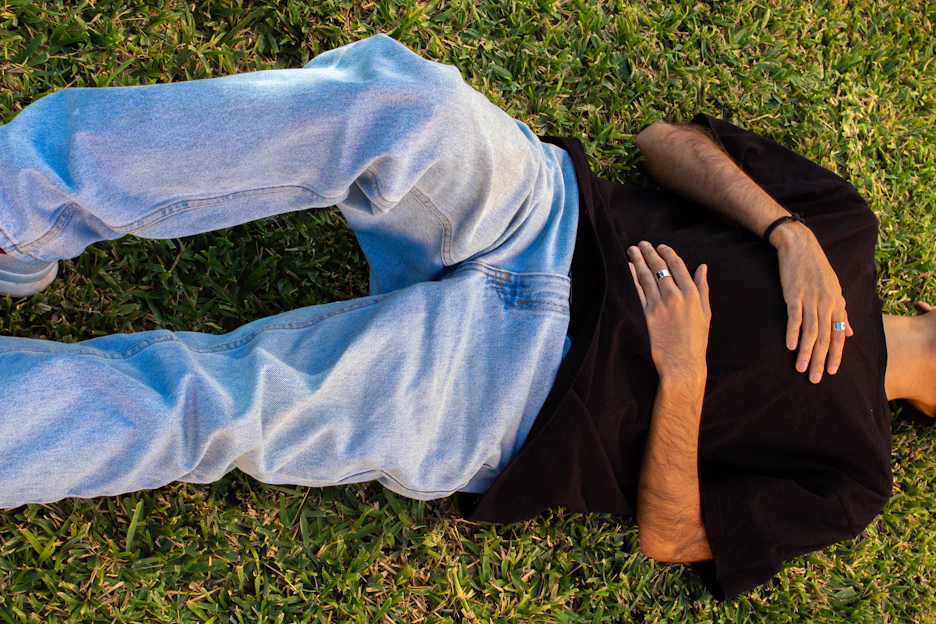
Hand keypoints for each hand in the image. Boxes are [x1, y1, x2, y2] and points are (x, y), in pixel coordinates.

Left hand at [627, 241, 711, 384]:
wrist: (682, 363)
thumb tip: (702, 267)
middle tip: (642, 244)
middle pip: (660, 268)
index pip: (678, 266)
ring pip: (646, 277)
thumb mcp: (705, 313)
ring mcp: (659, 305)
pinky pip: (637, 291)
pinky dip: (632, 277)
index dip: (668, 253)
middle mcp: (675, 297)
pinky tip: (628, 268)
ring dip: (638, 261)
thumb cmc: (696, 340)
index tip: (661, 246)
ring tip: (632, 250)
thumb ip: (702, 288)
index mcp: (692, 295)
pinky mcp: (646, 315)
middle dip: (650, 253)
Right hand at [773, 224, 853, 383]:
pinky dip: (792, 332)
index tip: (832, 372)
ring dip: (805, 352)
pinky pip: (794, 317)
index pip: (840, 335)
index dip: (837, 355)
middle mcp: (827, 303)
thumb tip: (850, 332)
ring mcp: (810, 299)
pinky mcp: (794, 294)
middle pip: (826, 338)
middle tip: (815, 378)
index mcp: (837, 304)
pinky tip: (789, 346)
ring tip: (800, 368)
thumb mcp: (835, 289)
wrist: (800, 246)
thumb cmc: (816, 269)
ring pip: (811, 332)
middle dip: (820, 360)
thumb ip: (842, 312)